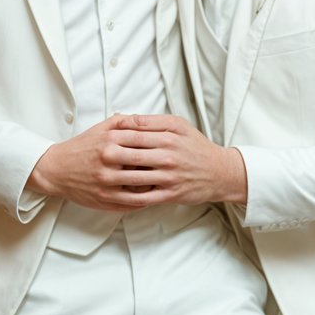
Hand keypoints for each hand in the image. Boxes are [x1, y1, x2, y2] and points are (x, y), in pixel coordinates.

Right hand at [28, 115, 181, 210]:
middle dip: (165, 164)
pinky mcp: (105, 198)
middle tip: (181, 166)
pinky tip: (157, 196)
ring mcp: (107, 180)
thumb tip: (148, 118)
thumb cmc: (82, 148)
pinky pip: (133, 201)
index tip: (177, 147)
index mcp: (110, 140)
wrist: (56, 169)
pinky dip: (148, 199)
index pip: (144, 140)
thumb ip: (125, 122)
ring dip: (160, 183)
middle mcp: (109, 159)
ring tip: (172, 182)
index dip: (163, 144)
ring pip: (142, 183)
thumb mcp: (101, 128)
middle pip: (146, 161)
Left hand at [110, 115, 246, 205]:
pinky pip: (145, 196)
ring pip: (134, 177)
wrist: (219, 172)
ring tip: (101, 175)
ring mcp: (169, 176)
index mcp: (168, 137)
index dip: (113, 136)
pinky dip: (129, 196)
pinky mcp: (171, 194)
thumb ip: (153, 121)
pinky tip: (116, 194)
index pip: (133, 134)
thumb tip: (127, 118)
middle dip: (109, 156)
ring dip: (115, 177)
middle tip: (94, 157)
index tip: (100, 138)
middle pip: (130, 155)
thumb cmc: (196, 147)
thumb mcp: (179, 126)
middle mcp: (168, 156)